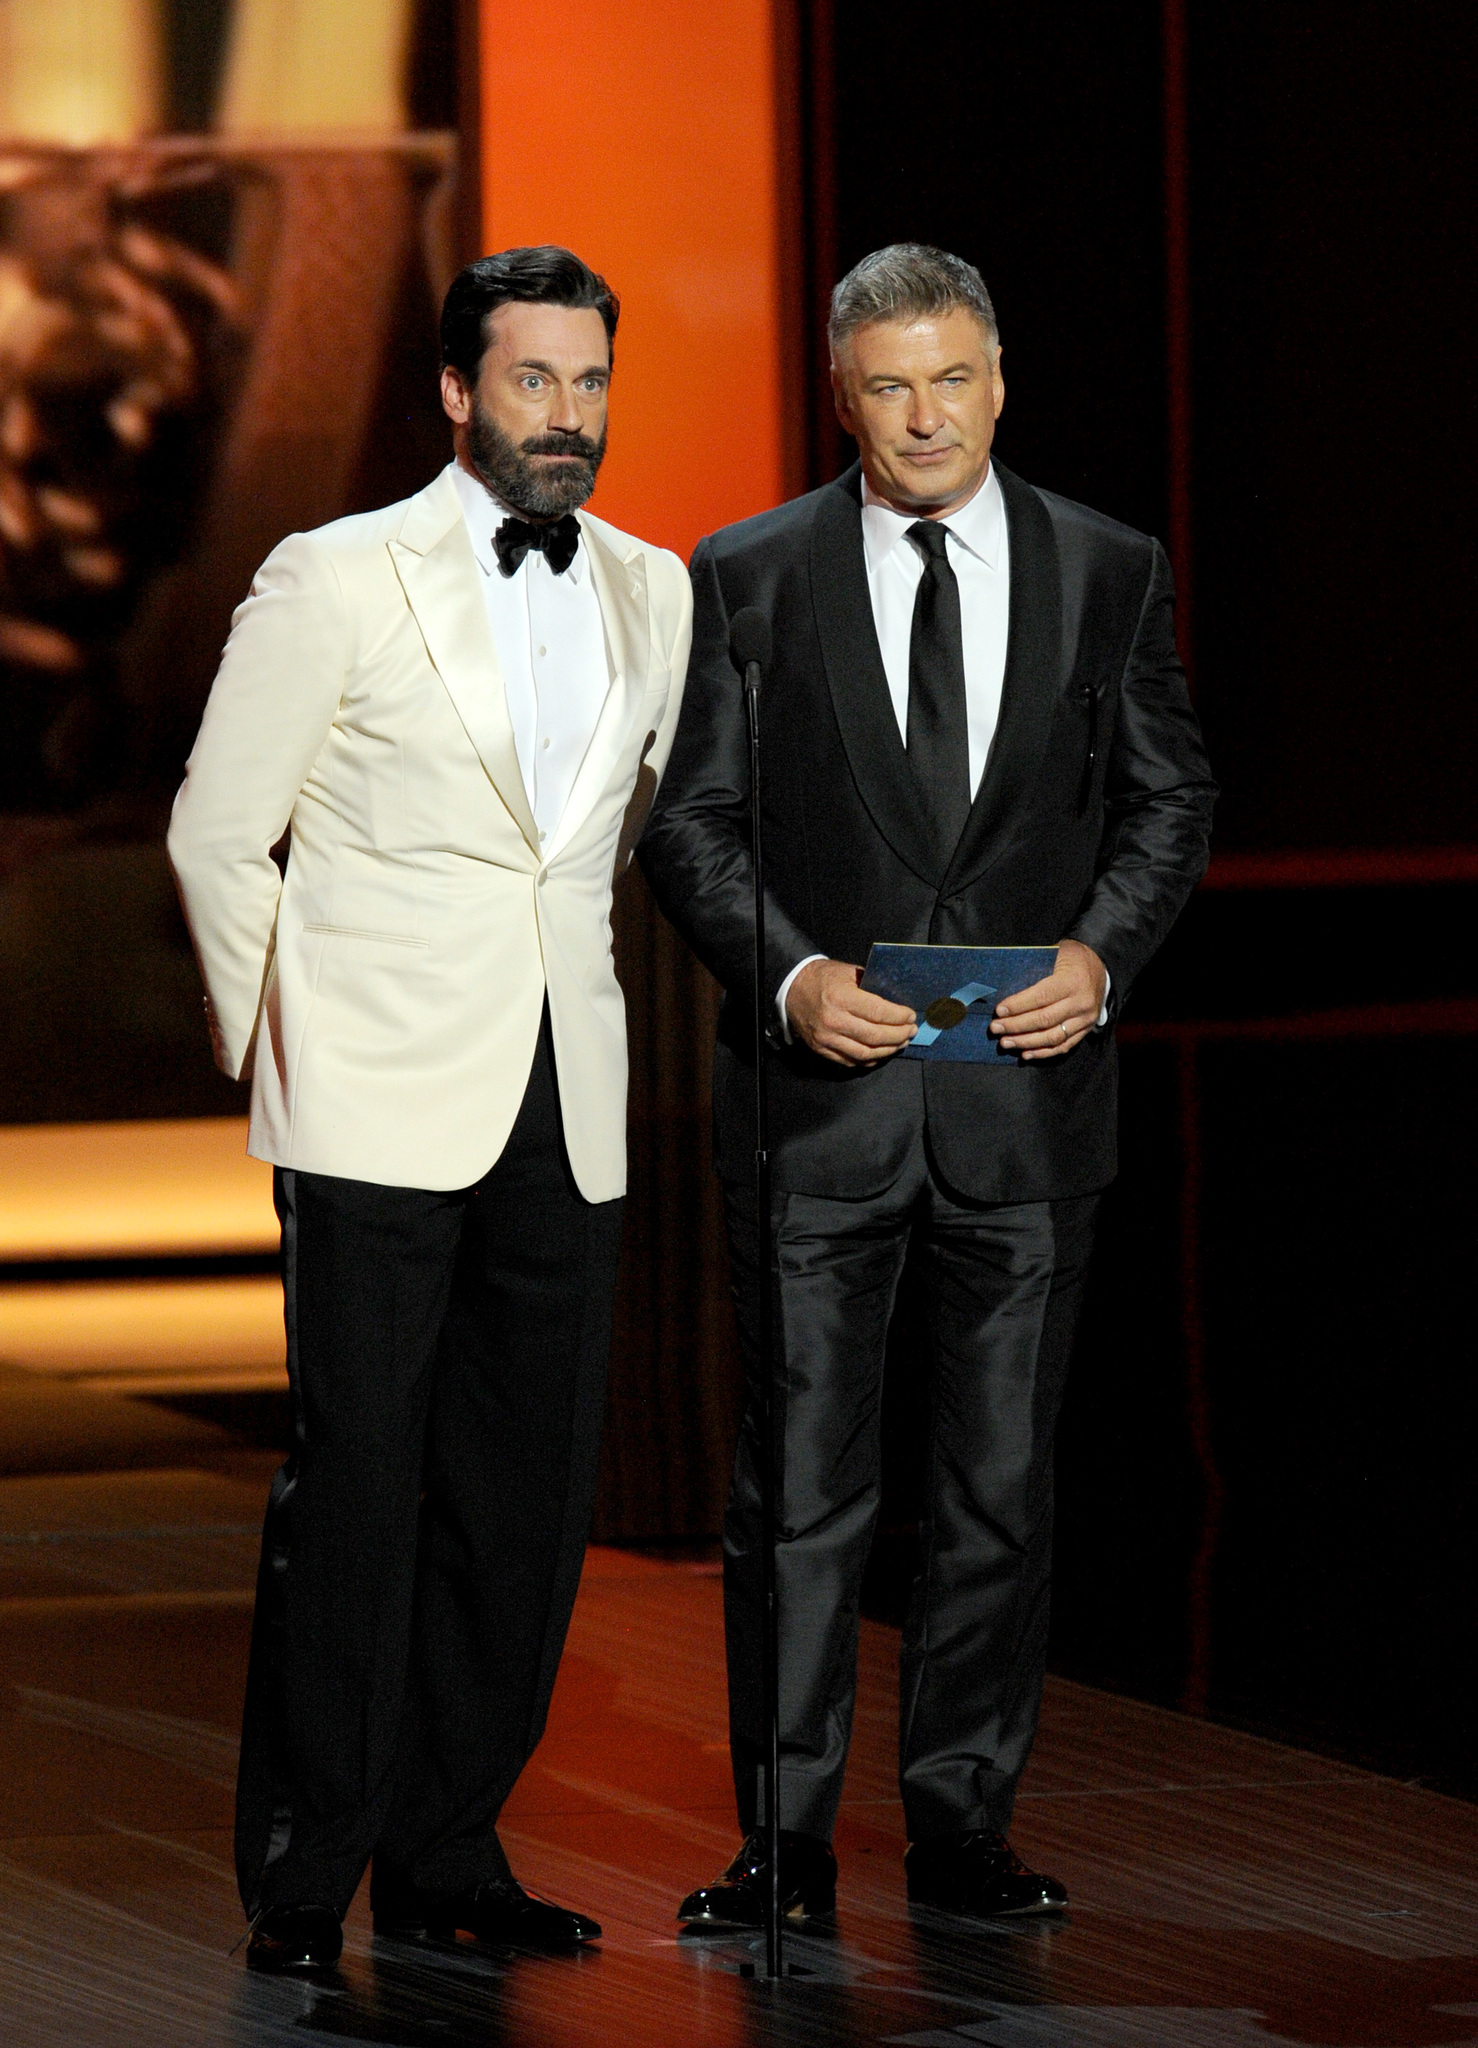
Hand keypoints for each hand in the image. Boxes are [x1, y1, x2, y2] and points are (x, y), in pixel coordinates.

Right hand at [785, 959, 915, 1067]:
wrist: (791, 989)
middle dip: (899, 1035)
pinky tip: (881, 1052)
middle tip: (911, 1031)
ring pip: (865, 1053)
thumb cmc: (823, 977)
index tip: (911, 1016)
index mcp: (842, 997)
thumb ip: (872, 985)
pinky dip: (870, 1059)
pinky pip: (850, 1061)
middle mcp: (834, 1020)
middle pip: (875, 1036)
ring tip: (901, 1043)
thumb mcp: (849, 972)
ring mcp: (826, 1039)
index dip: (899, 1017)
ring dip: (888, 1050)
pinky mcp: (821, 1049)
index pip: (879, 1012)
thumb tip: (897, 1000)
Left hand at [990, 939, 1106, 1058]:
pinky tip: (1026, 1054)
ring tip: (1006, 1043)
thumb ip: (1034, 969)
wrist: (1101, 964)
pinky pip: (1063, 1046)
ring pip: (1052, 1037)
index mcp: (1072, 982)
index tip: (999, 1011)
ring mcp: (1085, 1019)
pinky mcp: (1086, 1029)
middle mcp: (1081, 1003)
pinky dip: (1043, 1053)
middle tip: (995, 1028)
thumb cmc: (1072, 957)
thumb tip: (1004, 987)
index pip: (1041, 997)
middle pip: (1044, 1020)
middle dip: (1016, 1026)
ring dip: (1026, 1042)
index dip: (1018, 1006)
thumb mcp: (1055, 953)